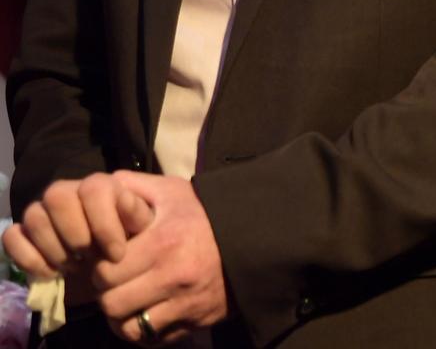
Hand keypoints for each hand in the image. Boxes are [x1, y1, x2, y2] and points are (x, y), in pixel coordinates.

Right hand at [2, 176, 151, 304]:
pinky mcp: (24, 235)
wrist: (112, 266)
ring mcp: (43, 212)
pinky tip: (51, 274)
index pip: (93, 187)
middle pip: (57, 195)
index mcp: (99, 186)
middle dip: (76, 234)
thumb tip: (128, 204)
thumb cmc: (130, 243)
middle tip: (91, 258)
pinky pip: (12, 236)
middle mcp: (68, 192)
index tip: (117, 254)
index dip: (104, 223)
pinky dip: (28, 258)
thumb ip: (139, 213)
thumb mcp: (144, 230)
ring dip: (55, 249)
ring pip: (34, 215)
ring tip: (75, 268)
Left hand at [92, 171, 227, 343]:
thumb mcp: (170, 190)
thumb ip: (132, 186)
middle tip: (113, 281)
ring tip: (126, 300)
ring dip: (121, 317)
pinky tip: (145, 312)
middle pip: (112, 304)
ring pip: (129, 330)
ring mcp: (184, 305)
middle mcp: (172, 276)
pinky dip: (144, 330)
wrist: (251, 236)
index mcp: (163, 241)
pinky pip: (153, 339)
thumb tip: (100, 188)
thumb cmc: (203, 212)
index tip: (107, 259)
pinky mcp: (194, 324)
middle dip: (107, 293)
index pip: (107, 271)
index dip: (100, 266)